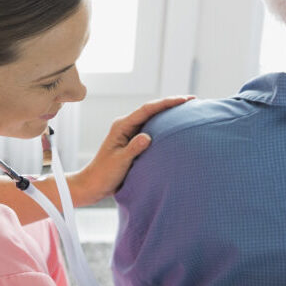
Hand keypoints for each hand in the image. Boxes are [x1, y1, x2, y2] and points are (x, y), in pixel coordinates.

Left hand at [68, 95, 194, 205]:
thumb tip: (148, 137)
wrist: (92, 185)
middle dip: (171, 104)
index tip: (184, 100)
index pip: (147, 110)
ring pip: (152, 119)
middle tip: (192, 101)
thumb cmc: (104, 174)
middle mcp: (126, 126)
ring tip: (188, 110)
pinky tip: (175, 128)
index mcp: (121, 126)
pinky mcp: (132, 142)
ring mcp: (129, 133)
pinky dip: (164, 126)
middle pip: (152, 110)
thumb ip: (133, 149)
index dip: (167, 103)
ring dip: (169, 114)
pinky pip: (151, 130)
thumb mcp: (119, 162)